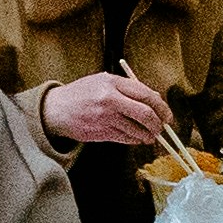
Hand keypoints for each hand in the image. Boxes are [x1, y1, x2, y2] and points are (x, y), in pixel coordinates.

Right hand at [38, 72, 173, 151]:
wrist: (55, 110)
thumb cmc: (81, 94)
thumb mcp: (103, 82)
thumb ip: (127, 88)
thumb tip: (155, 100)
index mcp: (112, 83)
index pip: (146, 95)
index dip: (161, 106)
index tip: (167, 115)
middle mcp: (110, 100)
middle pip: (146, 114)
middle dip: (158, 123)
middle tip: (161, 127)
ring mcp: (105, 117)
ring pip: (138, 130)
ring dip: (148, 135)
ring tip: (150, 135)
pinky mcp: (102, 132)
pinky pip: (127, 138)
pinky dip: (135, 140)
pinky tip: (136, 138)